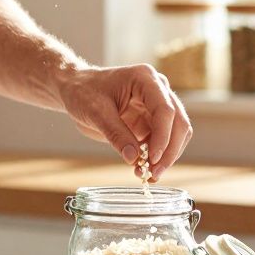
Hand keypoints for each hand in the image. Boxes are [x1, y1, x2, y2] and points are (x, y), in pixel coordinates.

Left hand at [57, 64, 192, 181]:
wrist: (76, 89)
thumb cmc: (84, 92)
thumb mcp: (96, 112)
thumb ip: (116, 134)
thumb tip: (133, 158)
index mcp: (145, 79)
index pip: (164, 109)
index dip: (163, 136)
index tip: (152, 159)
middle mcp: (157, 90)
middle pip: (178, 122)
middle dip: (169, 151)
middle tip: (154, 173)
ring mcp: (156, 106)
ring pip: (175, 134)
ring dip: (165, 157)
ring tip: (148, 175)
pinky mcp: (151, 121)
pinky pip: (161, 141)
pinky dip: (156, 157)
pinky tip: (143, 170)